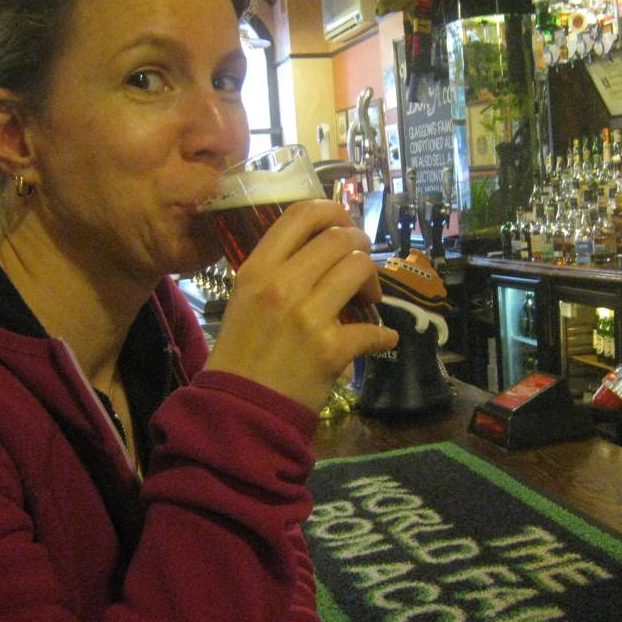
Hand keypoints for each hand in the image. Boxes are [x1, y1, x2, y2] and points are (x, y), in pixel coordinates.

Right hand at [204, 199, 397, 410]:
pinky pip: (373, 330)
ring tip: (368, 298)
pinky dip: (384, 335)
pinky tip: (383, 339)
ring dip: (373, 280)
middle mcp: (282, 284)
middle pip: (338, 238)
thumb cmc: (238, 355)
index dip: (332, 210)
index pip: (301, 214)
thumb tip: (317, 251)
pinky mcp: (330, 349)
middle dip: (359, 245)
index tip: (343, 223)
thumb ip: (275, 271)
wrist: (238, 410)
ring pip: (359, 268)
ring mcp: (307, 315)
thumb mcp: (244, 300)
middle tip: (361, 264)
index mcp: (257, 269)